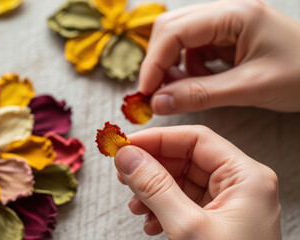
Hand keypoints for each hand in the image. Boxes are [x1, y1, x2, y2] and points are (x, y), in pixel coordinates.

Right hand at [114, 125, 280, 238]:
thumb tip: (127, 156)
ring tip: (135, 206)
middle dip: (152, 167)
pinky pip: (185, 202)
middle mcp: (241, 185)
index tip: (125, 146)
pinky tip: (150, 223)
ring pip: (182, 181)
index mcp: (246, 177)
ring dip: (153, 190)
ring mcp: (230, 204)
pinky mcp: (218, 221)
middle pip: (187, 159)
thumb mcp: (187, 228)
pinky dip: (162, 208)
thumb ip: (155, 187)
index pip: (196, 139)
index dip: (157, 139)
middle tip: (123, 174)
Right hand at [140, 0, 299, 113]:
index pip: (175, 31)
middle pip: (171, 29)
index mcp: (234, 14)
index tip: (146, 93)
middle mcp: (225, 12)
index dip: (154, 62)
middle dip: (159, 62)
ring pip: (179, 40)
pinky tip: (203, 83)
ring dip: (173, 67)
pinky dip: (189, 69)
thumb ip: (200, 94)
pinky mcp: (226, 38)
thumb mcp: (249, 88)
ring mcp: (225, 24)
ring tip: (182, 91)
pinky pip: (194, 50)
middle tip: (156, 93)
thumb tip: (157, 103)